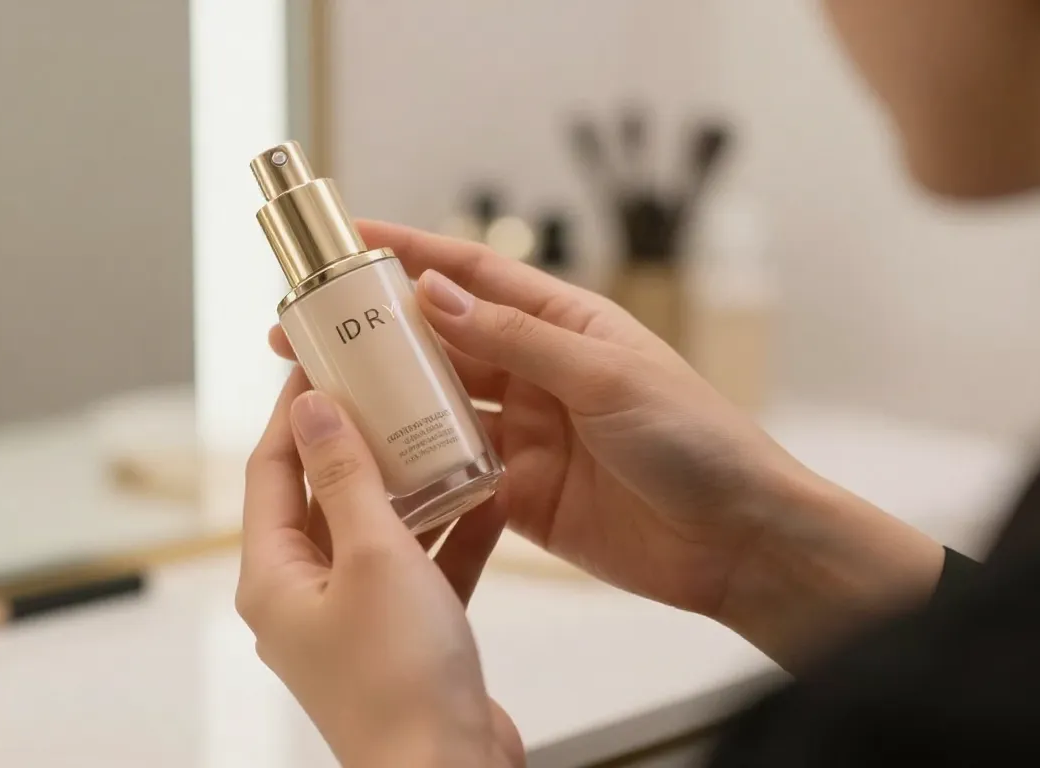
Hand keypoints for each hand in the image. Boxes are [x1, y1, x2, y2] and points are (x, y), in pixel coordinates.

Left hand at [238, 370, 523, 767]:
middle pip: (323, 497)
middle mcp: (304, 597)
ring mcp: (353, 620)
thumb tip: (312, 410)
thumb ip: (346, 478)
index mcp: (274, 577)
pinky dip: (449, 537)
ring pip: (376, 532)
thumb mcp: (374, 557)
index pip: (272, 470)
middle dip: (360, 442)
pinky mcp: (402, 639)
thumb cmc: (401, 680)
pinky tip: (489, 499)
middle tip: (390, 386)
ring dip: (412, 487)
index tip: (323, 360)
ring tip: (443, 431)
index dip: (296, 412)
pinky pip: (420, 571)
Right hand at [271, 221, 943, 666]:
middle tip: (301, 330)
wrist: (737, 541)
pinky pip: (453, 474)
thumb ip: (517, 339)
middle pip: (440, 342)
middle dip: (375, 334)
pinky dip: (415, 470)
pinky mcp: (519, 494)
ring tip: (319, 394)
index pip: (472, 275)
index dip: (409, 250)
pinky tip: (369, 465)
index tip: (347, 237)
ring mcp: (526, 435)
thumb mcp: (604, 375)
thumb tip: (434, 295)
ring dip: (385, 400)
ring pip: (438, 408)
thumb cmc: (697, 440)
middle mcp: (537, 372)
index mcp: (564, 324)